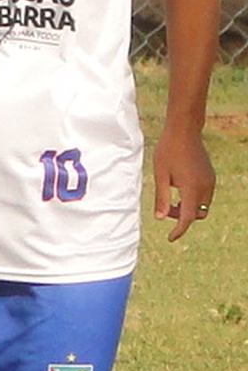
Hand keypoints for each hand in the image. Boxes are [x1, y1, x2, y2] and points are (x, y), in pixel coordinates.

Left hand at [152, 125, 214, 242]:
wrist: (184, 131)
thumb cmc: (168, 151)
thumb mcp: (160, 175)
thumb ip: (162, 198)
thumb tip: (161, 218)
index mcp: (192, 188)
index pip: (188, 217)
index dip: (179, 230)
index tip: (170, 238)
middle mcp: (205, 186)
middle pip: (198, 214)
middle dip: (183, 217)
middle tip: (166, 209)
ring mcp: (210, 181)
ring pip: (203, 206)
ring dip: (189, 208)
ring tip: (171, 199)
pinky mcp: (210, 176)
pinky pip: (205, 195)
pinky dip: (193, 199)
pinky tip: (179, 189)